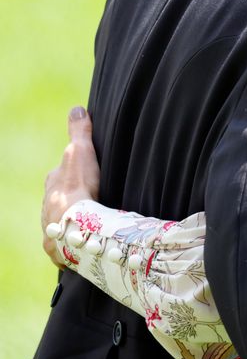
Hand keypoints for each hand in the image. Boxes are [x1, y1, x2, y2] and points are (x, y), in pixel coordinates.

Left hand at [41, 106, 100, 266]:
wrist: (76, 226)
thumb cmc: (79, 187)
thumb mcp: (81, 151)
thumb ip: (79, 131)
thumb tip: (76, 108)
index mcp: (52, 184)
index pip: (59, 175)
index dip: (70, 173)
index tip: (82, 174)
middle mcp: (46, 207)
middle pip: (58, 200)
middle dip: (69, 200)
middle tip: (88, 200)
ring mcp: (51, 228)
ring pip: (60, 223)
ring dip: (70, 222)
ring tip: (88, 225)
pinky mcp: (58, 250)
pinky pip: (64, 247)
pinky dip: (72, 245)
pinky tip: (82, 245)